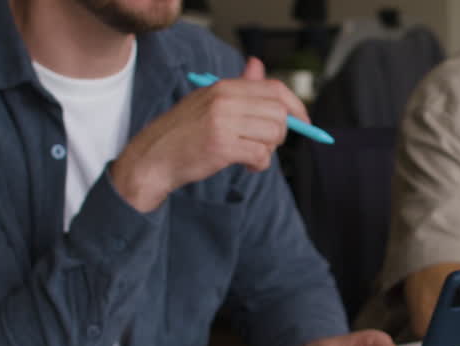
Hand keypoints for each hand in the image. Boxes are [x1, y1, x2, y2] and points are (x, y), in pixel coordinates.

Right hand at [110, 57, 308, 211]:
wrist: (154, 157)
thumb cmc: (184, 132)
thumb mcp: (209, 101)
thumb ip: (238, 87)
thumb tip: (258, 65)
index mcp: (224, 87)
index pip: (275, 88)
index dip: (296, 106)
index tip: (305, 122)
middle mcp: (225, 100)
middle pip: (279, 113)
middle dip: (280, 133)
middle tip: (265, 144)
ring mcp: (223, 122)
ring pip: (272, 135)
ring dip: (268, 152)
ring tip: (251, 157)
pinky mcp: (222, 146)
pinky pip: (261, 155)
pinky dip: (259, 165)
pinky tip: (247, 166)